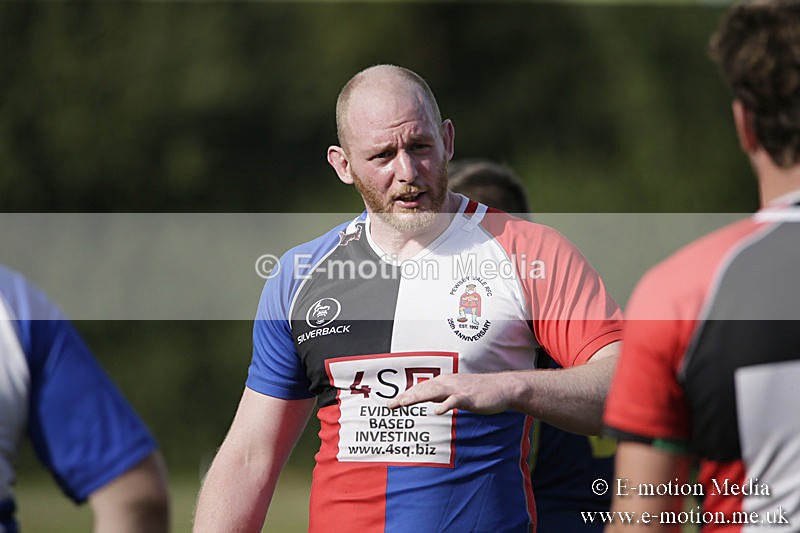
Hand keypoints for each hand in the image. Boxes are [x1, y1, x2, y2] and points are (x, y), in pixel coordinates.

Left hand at [387, 372, 517, 414]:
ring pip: (434, 392)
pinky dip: (445, 405)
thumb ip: (444, 396)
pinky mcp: (468, 396)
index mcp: (444, 382)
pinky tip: (437, 411)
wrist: (503, 388)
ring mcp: (458, 389)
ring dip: (417, 397)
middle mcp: (448, 382)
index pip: (421, 389)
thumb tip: (431, 402)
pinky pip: (454, 400)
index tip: (393, 404)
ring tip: (404, 403)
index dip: (406, 395)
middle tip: (390, 405)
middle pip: (422, 389)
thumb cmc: (480, 392)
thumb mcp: (458, 393)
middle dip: (405, 397)